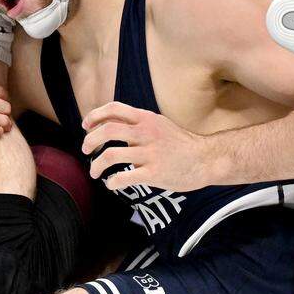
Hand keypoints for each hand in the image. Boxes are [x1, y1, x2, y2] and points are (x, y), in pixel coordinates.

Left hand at [81, 102, 211, 191]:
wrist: (207, 159)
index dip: (95, 116)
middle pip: (107, 131)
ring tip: (94, 172)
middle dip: (90, 141)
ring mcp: (150, 153)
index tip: (86, 126)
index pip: (114, 109)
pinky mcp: (154, 173)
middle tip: (85, 150)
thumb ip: (139, 123)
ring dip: (96, 165)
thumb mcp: (160, 125)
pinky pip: (124, 177)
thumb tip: (113, 123)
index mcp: (146, 119)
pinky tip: (111, 184)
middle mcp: (146, 133)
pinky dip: (112, 182)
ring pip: (110, 155)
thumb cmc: (181, 144)